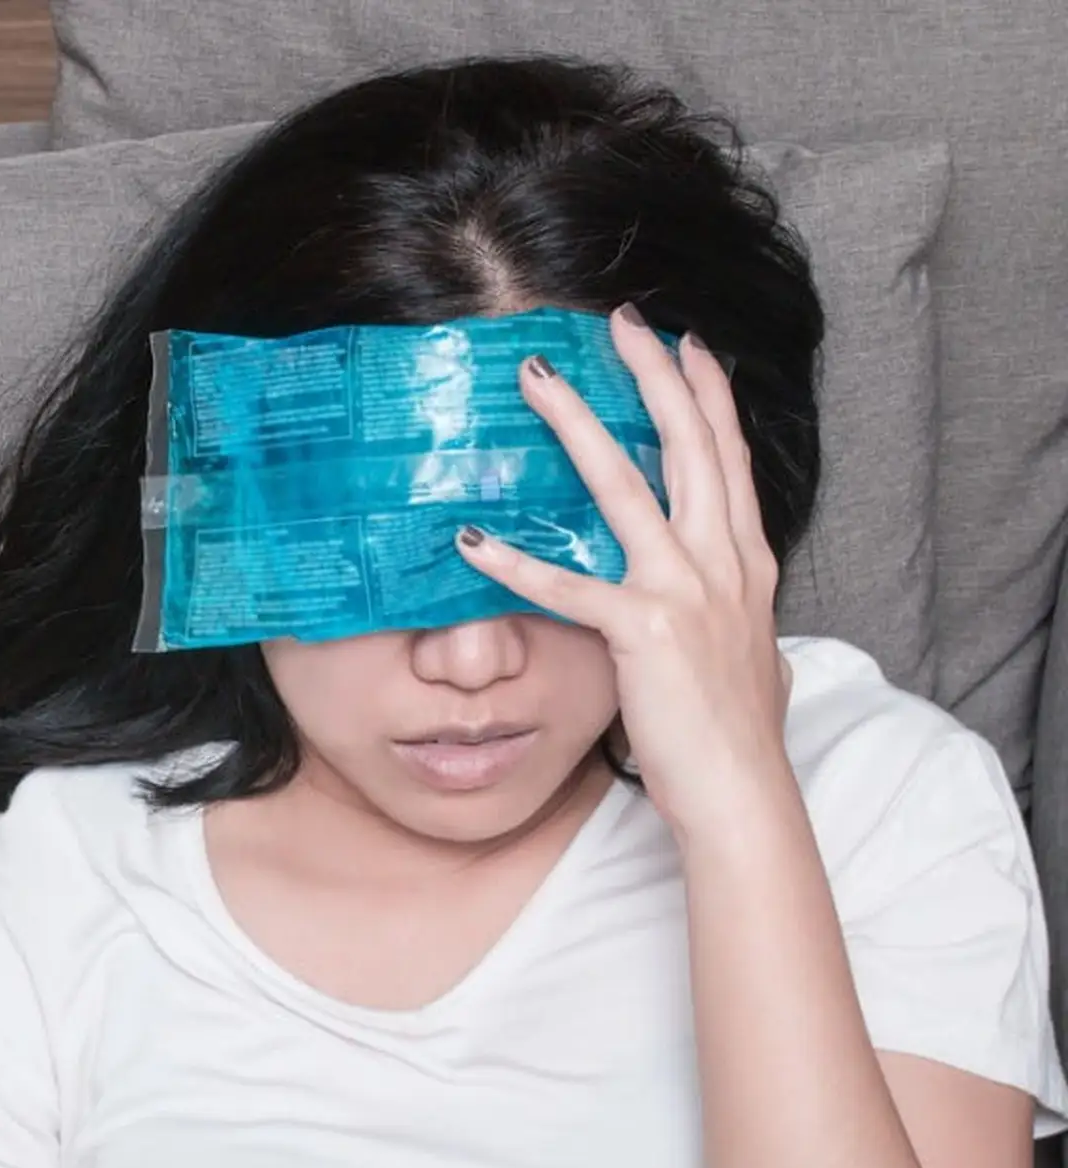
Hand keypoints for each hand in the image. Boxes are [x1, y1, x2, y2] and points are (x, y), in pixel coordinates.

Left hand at [455, 303, 795, 841]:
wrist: (742, 793)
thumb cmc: (734, 735)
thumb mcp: (746, 655)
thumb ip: (729, 615)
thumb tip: (727, 609)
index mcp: (747, 564)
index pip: (729, 457)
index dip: (708, 395)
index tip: (686, 343)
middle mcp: (724, 563)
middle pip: (689, 445)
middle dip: (655, 376)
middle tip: (621, 321)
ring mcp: (686, 592)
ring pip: (627, 487)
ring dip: (578, 427)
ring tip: (537, 382)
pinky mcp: (643, 633)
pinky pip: (569, 587)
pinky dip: (517, 563)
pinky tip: (472, 539)